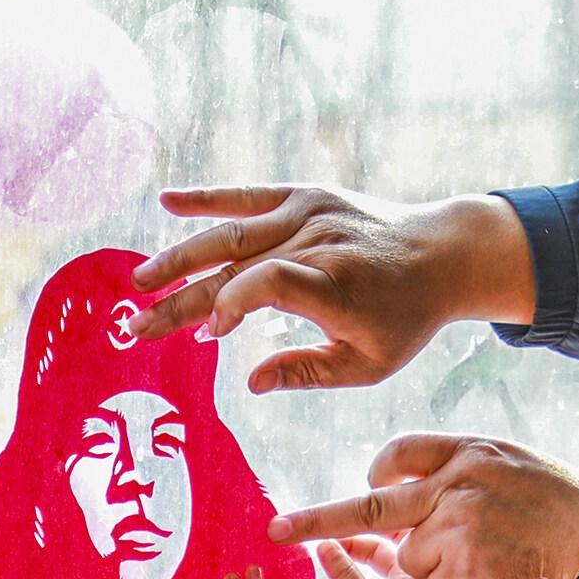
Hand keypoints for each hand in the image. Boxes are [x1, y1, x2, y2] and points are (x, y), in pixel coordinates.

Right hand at [127, 186, 534, 391]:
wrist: (442, 254)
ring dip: (180, 256)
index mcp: (335, 286)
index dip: (232, 305)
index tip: (211, 334)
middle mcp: (317, 243)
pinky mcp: (305, 195)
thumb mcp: (369, 364)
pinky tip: (166, 201)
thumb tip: (250, 384)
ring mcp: (308, 214)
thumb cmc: (404, 318)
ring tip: (139, 281)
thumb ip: (308, 372)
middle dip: (181, 298)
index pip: (268, 285)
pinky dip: (207, 197)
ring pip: (231, 234)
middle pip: (234, 266)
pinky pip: (248, 195)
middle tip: (137, 327)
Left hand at [271, 433, 578, 578]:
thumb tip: (428, 484)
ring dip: (440, 571)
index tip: (369, 484)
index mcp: (470, 450)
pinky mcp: (459, 565)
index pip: (402, 453)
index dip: (381, 473)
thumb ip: (471, 473)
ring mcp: (454, 525)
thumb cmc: (574, 514)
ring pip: (413, 558)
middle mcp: (455, 482)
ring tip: (493, 563)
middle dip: (319, 520)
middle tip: (278, 530)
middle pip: (371, 505)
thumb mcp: (522, 469)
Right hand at [314, 536, 461, 578]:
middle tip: (320, 541)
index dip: (354, 532)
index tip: (325, 530)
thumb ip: (344, 575)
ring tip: (321, 557)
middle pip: (377, 552)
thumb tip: (323, 544)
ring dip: (347, 564)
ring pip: (370, 572)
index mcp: (414, 577)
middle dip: (349, 544)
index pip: (383, 540)